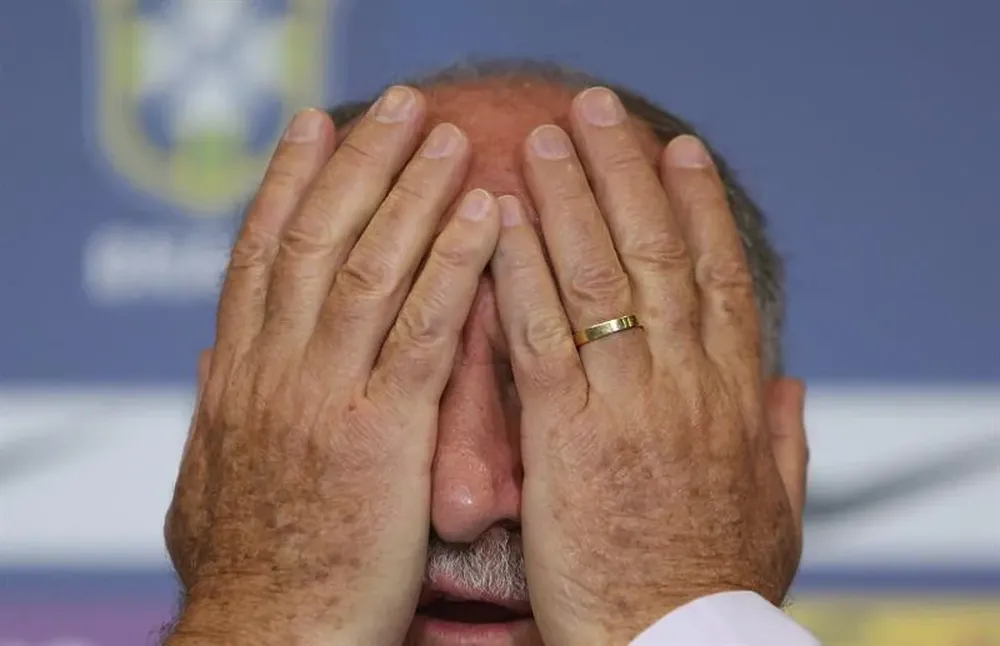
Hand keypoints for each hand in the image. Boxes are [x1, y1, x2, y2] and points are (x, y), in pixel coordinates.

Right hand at [164, 87, 500, 644]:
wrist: (267, 639)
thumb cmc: (252, 573)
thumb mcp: (207, 480)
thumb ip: (216, 408)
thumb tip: (213, 353)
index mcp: (238, 377)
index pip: (262, 254)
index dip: (289, 182)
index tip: (316, 126)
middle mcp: (274, 369)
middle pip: (317, 239)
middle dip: (360, 163)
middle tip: (399, 106)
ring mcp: (325, 395)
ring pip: (370, 267)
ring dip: (413, 193)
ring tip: (451, 137)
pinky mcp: (381, 433)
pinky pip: (424, 330)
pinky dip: (455, 266)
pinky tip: (487, 219)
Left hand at [489, 87, 806, 643]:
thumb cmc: (715, 586)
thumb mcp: (778, 513)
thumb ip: (785, 441)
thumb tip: (793, 386)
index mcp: (735, 398)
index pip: (720, 276)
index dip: (700, 206)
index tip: (679, 150)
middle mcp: (686, 385)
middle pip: (658, 253)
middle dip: (624, 172)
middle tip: (595, 110)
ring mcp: (627, 406)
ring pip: (599, 279)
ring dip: (569, 199)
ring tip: (543, 137)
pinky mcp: (567, 438)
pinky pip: (540, 338)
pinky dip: (520, 273)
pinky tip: (498, 221)